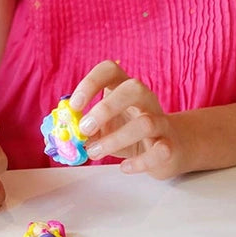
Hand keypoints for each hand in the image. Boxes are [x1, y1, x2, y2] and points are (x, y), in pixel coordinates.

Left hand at [69, 61, 183, 179]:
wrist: (168, 147)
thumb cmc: (127, 132)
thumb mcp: (104, 126)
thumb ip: (85, 128)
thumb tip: (66, 136)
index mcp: (124, 87)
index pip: (110, 69)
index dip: (90, 83)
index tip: (74, 105)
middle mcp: (145, 99)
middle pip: (133, 88)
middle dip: (105, 108)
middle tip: (85, 128)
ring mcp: (161, 121)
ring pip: (146, 123)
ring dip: (114, 140)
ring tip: (95, 152)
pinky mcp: (170, 146)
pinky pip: (159, 151)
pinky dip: (139, 162)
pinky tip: (124, 167)